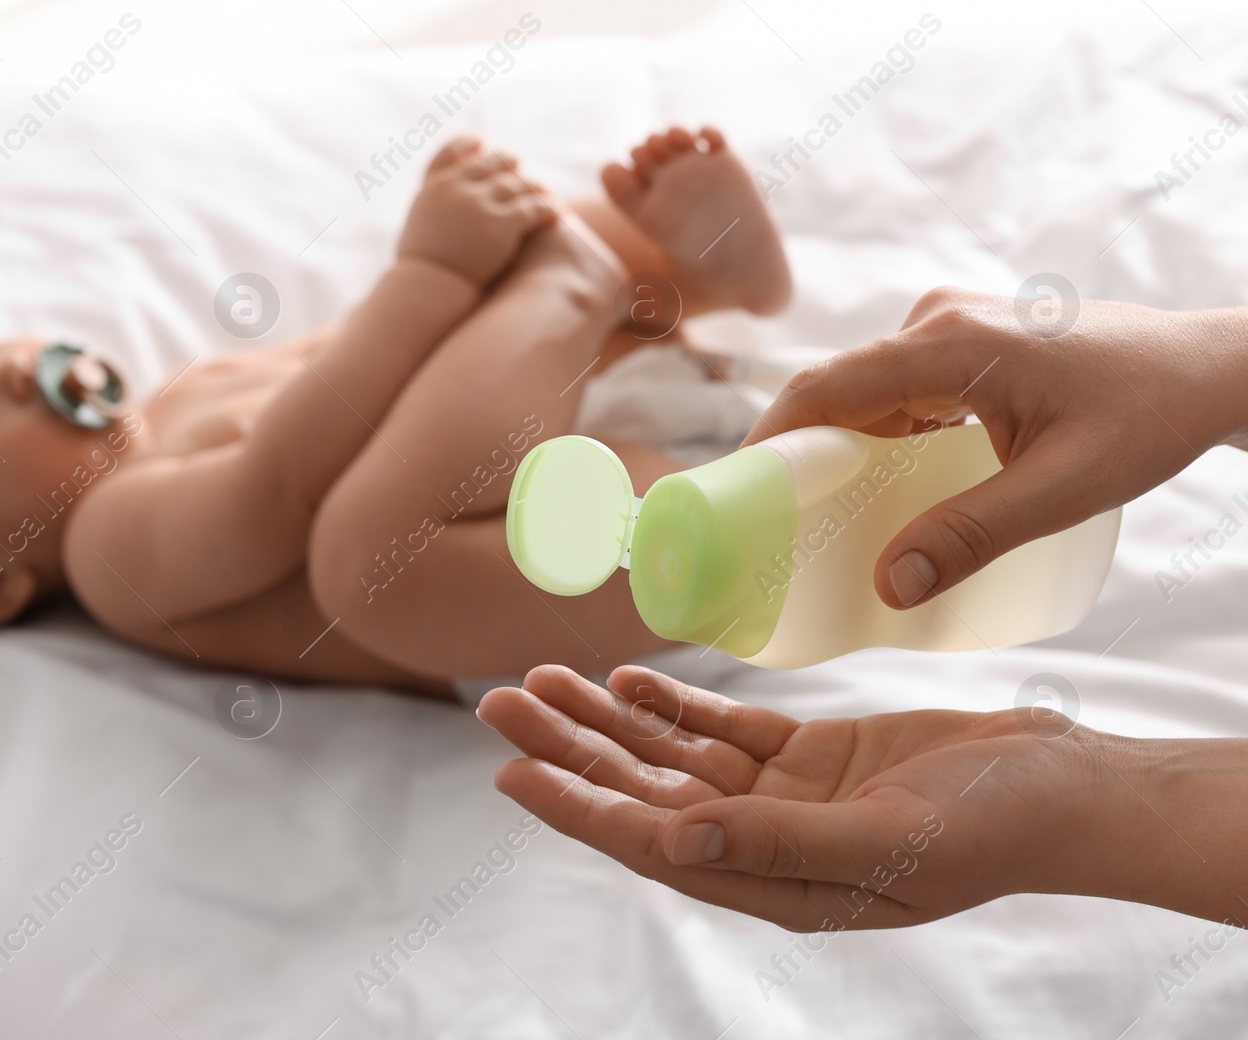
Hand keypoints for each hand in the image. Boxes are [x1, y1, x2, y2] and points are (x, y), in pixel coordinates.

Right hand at [396, 136, 557, 286]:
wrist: (430, 289)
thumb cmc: (423, 266)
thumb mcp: (417, 224)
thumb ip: (434, 204)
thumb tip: (445, 201)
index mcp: (433, 187)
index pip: (451, 151)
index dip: (468, 144)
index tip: (482, 142)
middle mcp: (456, 189)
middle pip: (490, 163)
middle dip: (507, 161)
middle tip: (518, 164)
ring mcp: (479, 204)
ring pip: (516, 184)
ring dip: (533, 185)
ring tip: (544, 190)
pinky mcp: (500, 224)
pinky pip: (532, 208)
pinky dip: (547, 208)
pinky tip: (557, 212)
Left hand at [478, 664, 1119, 930]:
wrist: (1064, 789)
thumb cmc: (991, 826)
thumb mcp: (885, 837)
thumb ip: (776, 840)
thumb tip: (673, 844)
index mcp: (774, 884)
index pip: (650, 844)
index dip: (577, 808)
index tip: (510, 773)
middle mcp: (763, 844)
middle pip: (642, 793)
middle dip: (569, 751)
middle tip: (497, 703)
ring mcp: (783, 797)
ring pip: (670, 755)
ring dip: (606, 720)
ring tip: (541, 678)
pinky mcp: (808, 754)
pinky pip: (722, 728)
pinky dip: (673, 704)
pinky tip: (626, 680)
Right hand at [740, 288, 1247, 607]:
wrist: (1207, 368)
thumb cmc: (1147, 415)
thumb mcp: (1065, 488)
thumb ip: (975, 536)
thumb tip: (890, 586)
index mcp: (951, 343)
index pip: (826, 385)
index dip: (768, 438)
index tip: (729, 492)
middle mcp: (937, 322)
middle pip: (834, 388)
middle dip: (793, 453)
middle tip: (764, 522)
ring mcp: (948, 328)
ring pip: (863, 390)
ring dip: (835, 446)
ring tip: (808, 514)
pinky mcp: (961, 344)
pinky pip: (893, 389)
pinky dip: (872, 433)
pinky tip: (871, 483)